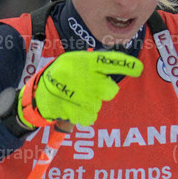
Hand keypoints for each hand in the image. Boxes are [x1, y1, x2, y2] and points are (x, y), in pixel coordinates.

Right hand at [18, 50, 142, 127]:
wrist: (38, 94)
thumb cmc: (64, 76)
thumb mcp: (77, 62)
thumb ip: (97, 64)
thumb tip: (125, 66)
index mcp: (83, 61)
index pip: (107, 61)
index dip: (125, 65)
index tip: (138, 69)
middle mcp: (80, 76)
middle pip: (110, 90)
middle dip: (104, 92)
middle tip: (90, 88)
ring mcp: (75, 94)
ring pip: (98, 105)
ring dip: (90, 103)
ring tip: (76, 97)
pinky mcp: (70, 110)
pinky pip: (89, 117)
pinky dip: (83, 115)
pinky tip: (73, 107)